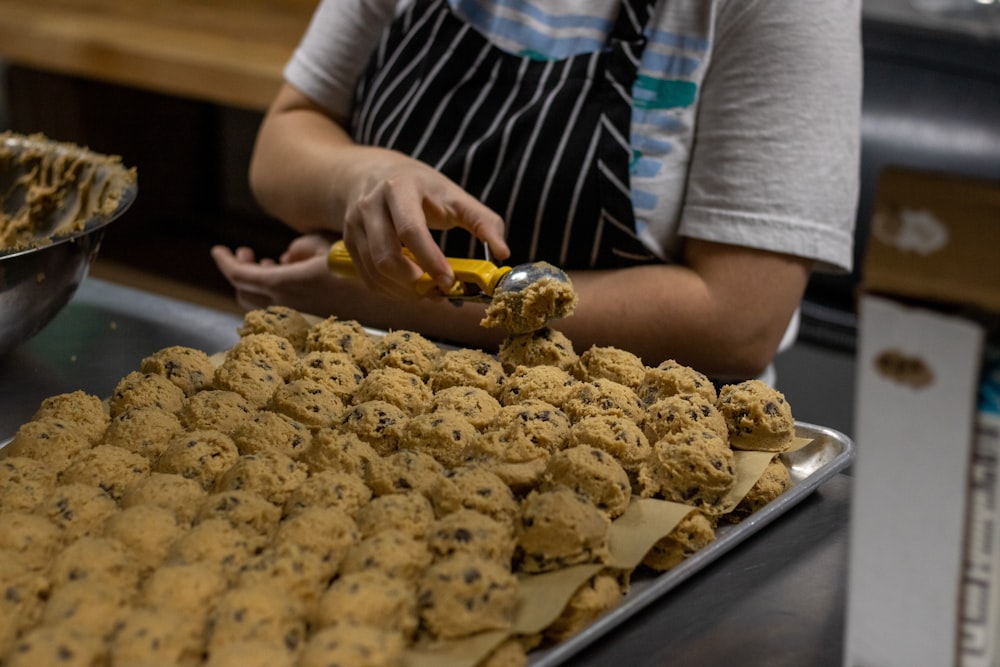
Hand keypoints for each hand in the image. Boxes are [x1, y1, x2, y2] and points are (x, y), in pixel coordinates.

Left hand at [210, 234, 353, 313]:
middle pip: (244, 293)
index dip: (225, 261)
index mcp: (287, 283)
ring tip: (268, 263)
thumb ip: (302, 247)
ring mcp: (301, 314)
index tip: (218, 249)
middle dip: (239, 271)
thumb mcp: (328, 245)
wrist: (392, 299)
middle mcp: (289, 303)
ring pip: (261, 303)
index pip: (240, 276)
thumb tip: (288, 256)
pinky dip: (274, 291)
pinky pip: (280, 306)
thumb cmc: (362, 267)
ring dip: (256, 283)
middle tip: (246, 253)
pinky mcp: (313, 318)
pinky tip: (291, 275)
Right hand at [341, 149, 508, 299]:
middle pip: (386, 256)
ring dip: (403, 291)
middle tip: (439, 290)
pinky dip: (390, 291)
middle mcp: (370, 205)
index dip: (430, 260)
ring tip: (428, 292)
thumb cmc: (421, 188)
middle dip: (414, 282)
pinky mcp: (348, 242)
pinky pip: (367, 278)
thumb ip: (482, 220)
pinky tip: (410, 289)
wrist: (372, 174)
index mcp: (400, 188)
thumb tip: (503, 253)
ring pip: (374, 272)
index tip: (449, 281)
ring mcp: (354, 225)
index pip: (410, 230)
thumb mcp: (453, 195)